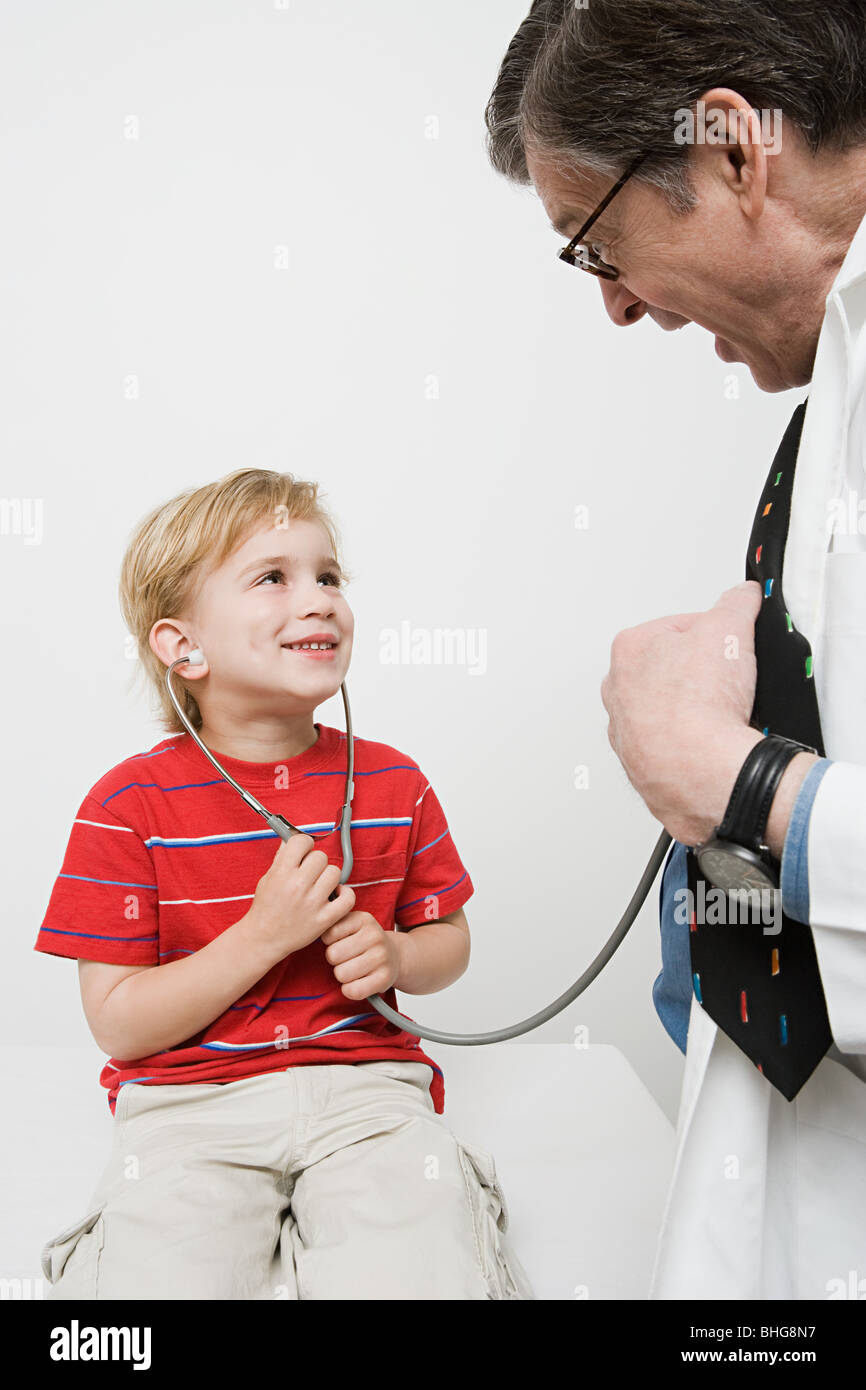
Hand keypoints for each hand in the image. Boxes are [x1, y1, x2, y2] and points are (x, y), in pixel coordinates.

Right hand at [248, 833, 355, 963]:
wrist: (263, 939)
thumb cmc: (265, 908)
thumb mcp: (267, 878)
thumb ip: (281, 857)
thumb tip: (293, 837)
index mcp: (281, 873)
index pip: (302, 841)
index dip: (303, 845)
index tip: (303, 853)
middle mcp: (298, 886)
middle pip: (320, 857)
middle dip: (315, 863)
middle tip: (309, 874)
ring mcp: (313, 903)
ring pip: (334, 873)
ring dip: (328, 877)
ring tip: (320, 886)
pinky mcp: (324, 919)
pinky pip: (348, 898)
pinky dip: (345, 894)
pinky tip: (335, 895)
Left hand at [321, 911, 402, 1000]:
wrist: (394, 955)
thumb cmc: (364, 942)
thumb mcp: (351, 924)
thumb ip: (333, 923)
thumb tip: (310, 930)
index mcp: (363, 919)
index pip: (328, 934)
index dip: (329, 942)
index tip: (339, 941)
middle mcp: (374, 936)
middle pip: (333, 955)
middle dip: (335, 960)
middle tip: (346, 958)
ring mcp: (381, 957)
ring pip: (341, 974)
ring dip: (342, 975)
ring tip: (353, 968)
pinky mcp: (384, 978)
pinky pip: (353, 990)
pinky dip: (350, 990)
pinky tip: (356, 982)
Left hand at [600, 581, 764, 844]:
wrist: (702, 770)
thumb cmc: (701, 704)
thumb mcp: (731, 628)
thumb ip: (737, 603)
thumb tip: (743, 595)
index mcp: (629, 650)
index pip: (679, 628)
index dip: (715, 635)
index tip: (732, 648)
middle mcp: (618, 692)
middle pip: (671, 671)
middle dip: (701, 675)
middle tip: (728, 684)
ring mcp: (626, 733)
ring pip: (669, 712)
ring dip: (696, 713)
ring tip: (722, 715)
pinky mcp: (642, 768)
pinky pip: (672, 749)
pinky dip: (693, 747)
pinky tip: (713, 744)